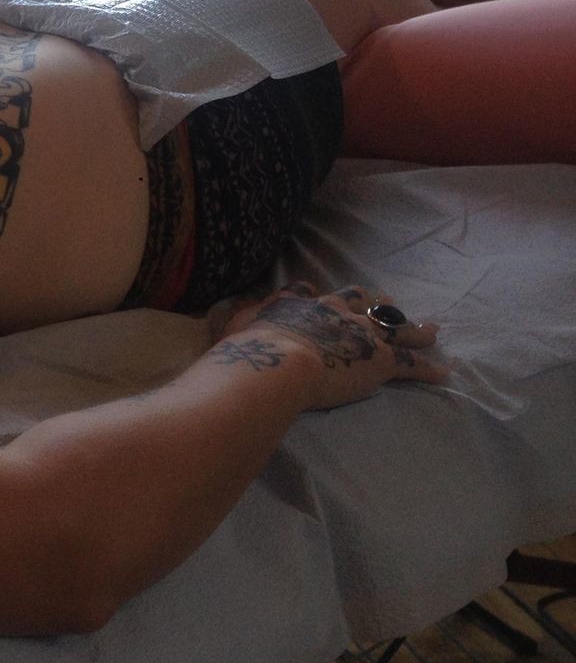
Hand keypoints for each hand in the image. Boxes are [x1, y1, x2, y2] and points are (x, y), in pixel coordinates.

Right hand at [209, 282, 447, 409]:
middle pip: (360, 300)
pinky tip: (444, 371)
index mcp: (298, 303)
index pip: (312, 291)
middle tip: (388, 301)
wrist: (277, 363)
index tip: (324, 295)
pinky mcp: (379, 360)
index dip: (320, 295)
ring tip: (432, 329)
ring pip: (393, 326)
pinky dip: (428, 367)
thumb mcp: (230, 324)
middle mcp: (332, 311)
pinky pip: (410, 363)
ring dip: (413, 328)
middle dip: (375, 302)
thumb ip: (231, 316)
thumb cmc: (248, 348)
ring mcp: (359, 333)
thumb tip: (219, 309)